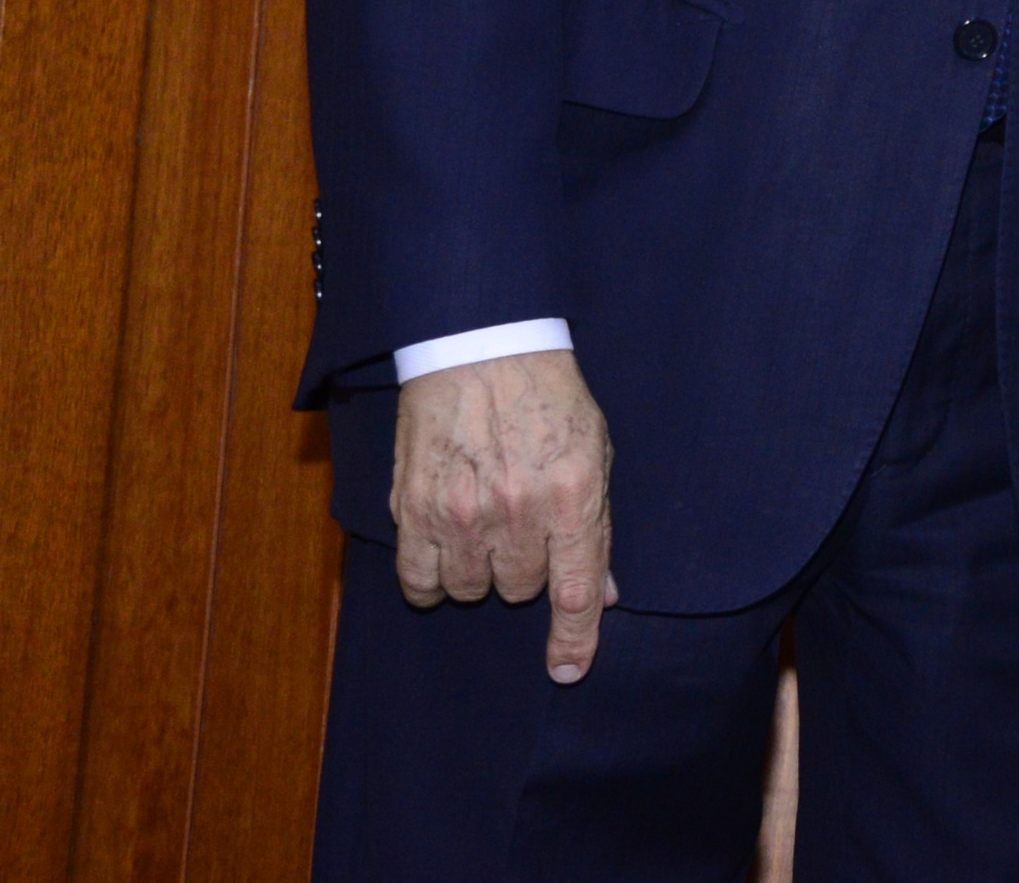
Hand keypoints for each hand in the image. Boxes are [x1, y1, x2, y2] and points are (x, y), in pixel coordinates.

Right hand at [391, 348, 615, 681]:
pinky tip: (446, 551)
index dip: (575, 638)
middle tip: (524, 526)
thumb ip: (596, 526)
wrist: (479, 349)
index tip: (567, 670)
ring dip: (483, 571)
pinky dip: (433, 579)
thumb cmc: (546, 398)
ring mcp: (460, 513)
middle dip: (528, 570)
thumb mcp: (594, 452)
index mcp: (571, 494)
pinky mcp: (413, 509)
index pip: (577, 590)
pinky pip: (420, 581)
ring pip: (472, 590)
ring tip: (486, 526)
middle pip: (522, 590)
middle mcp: (517, 511)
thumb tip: (605, 592)